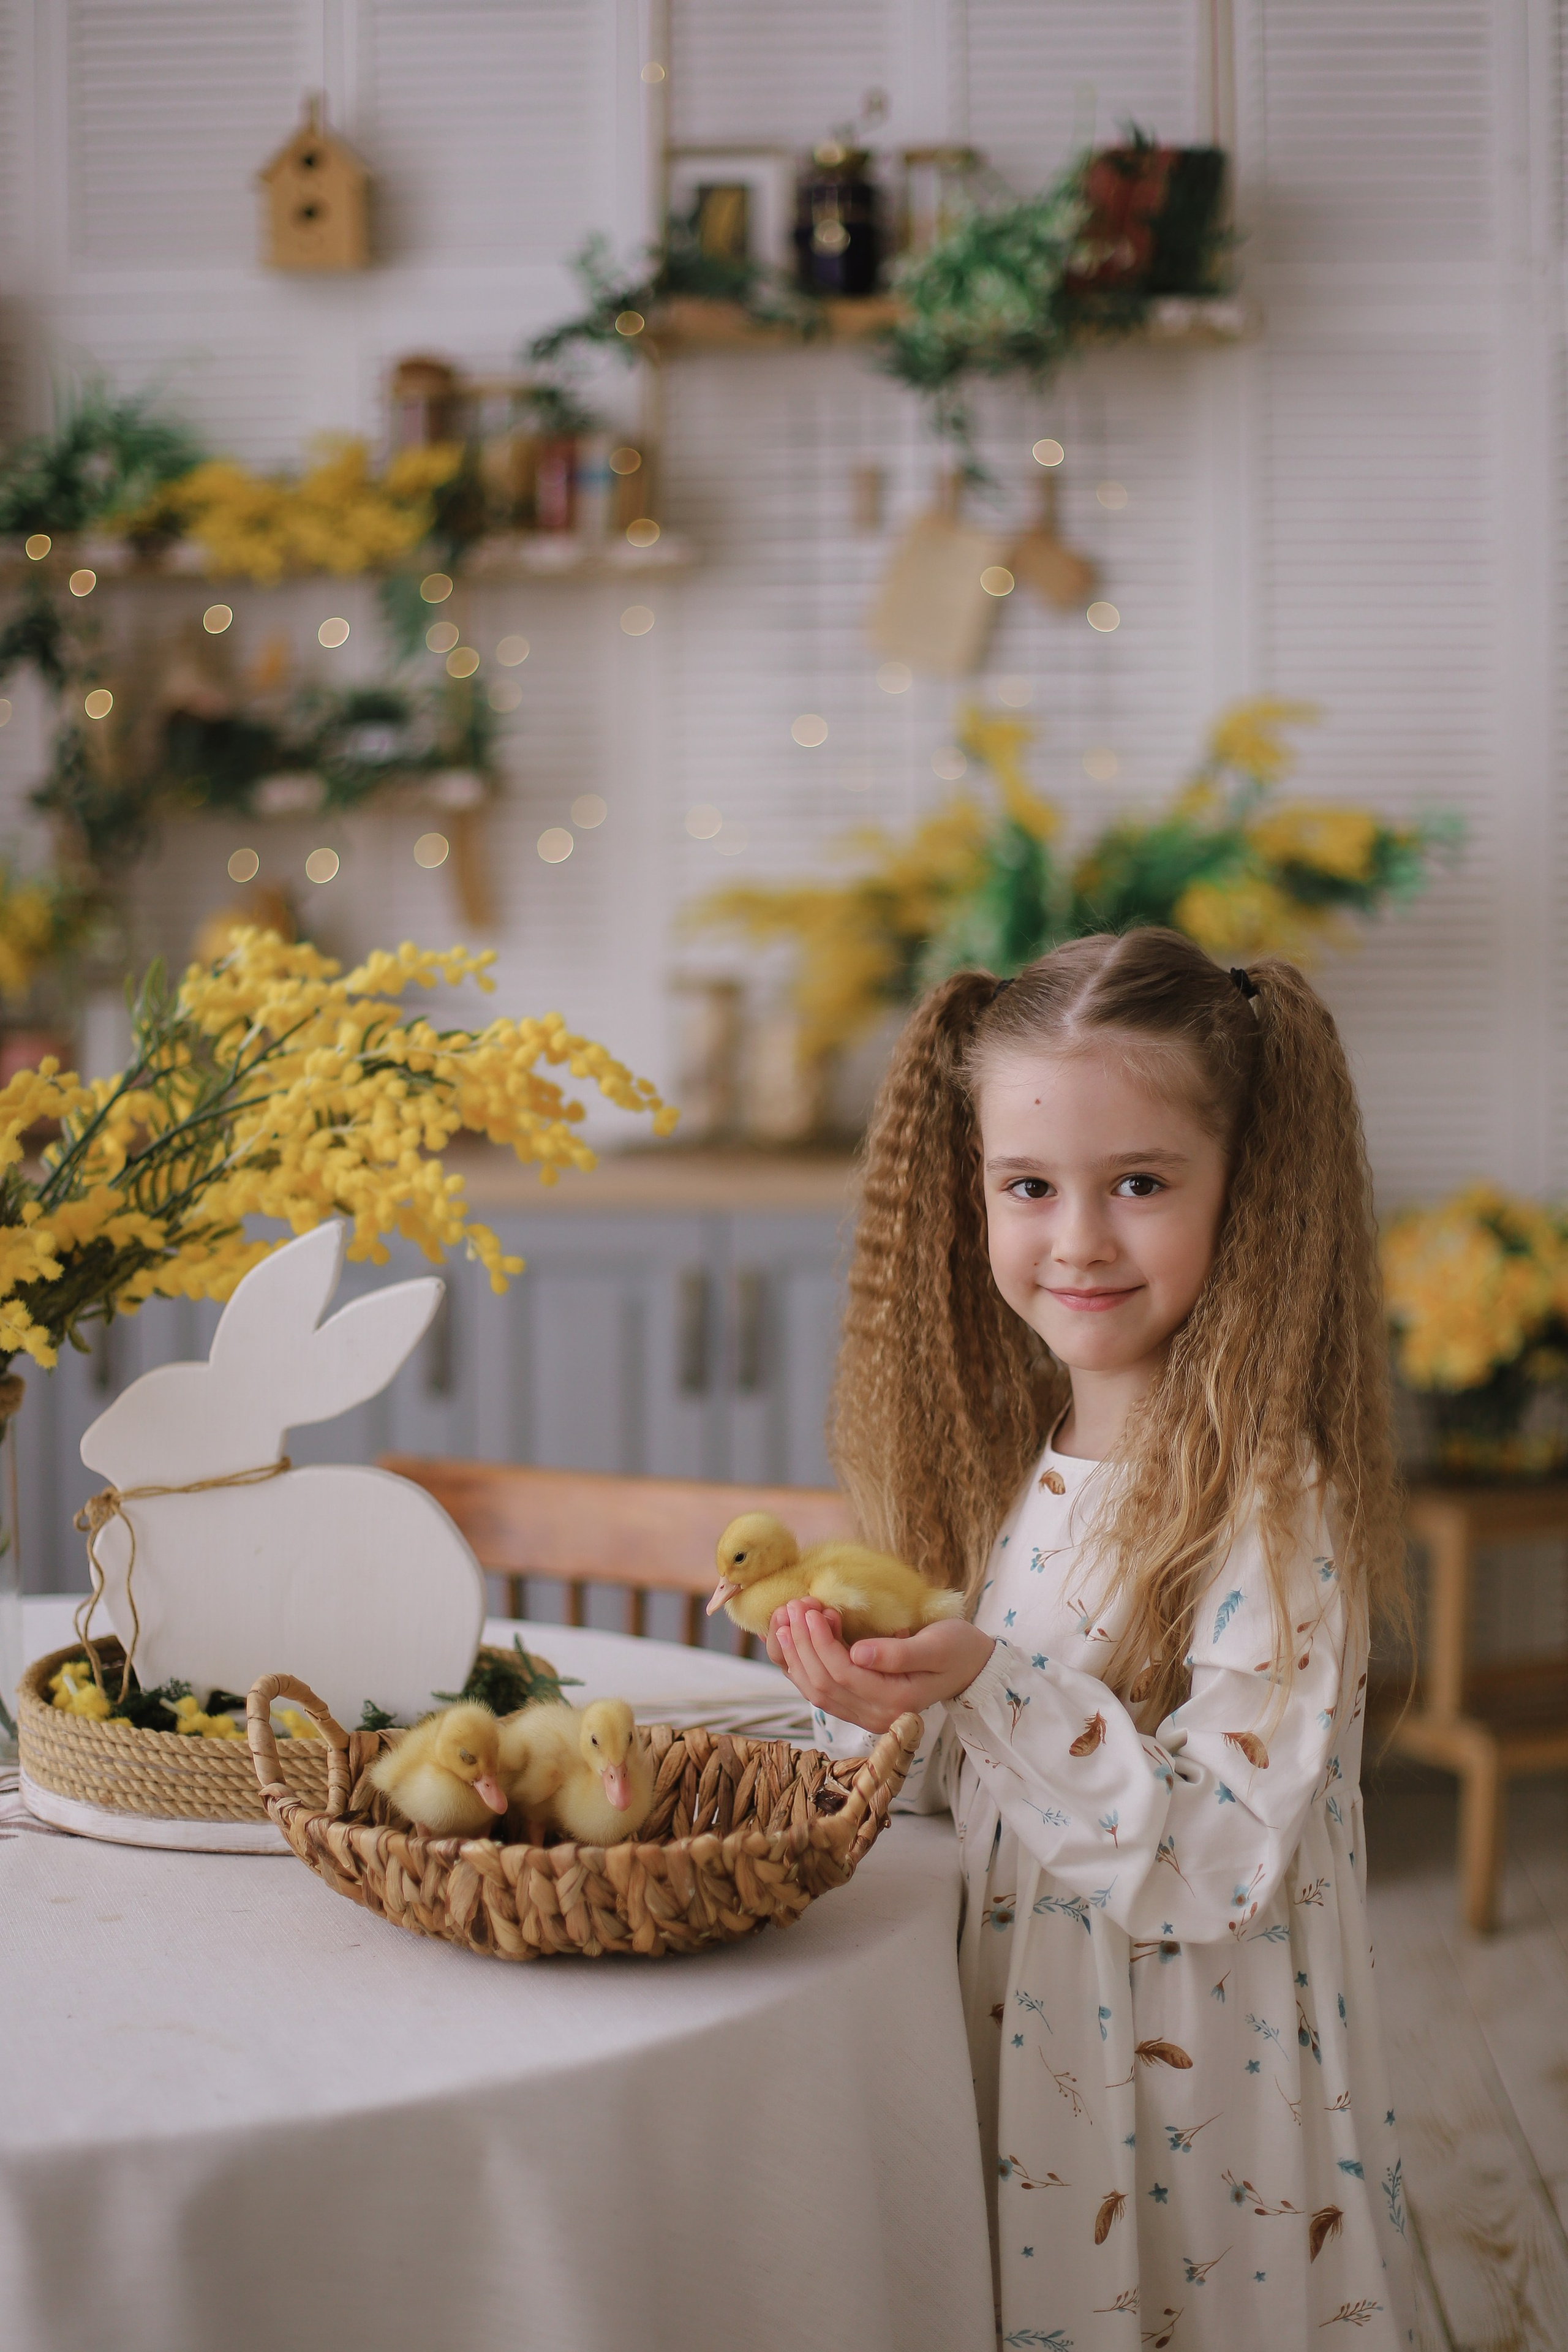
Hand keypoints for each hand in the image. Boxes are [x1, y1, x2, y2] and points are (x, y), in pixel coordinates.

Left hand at [771, 1597, 995, 1735]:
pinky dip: (800, 1665)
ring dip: (796, 1654)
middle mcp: (876, 1716)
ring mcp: (864, 1714)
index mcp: (895, 1703)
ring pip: (815, 1690)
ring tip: (785, 1618)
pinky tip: (789, 1639)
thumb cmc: (957, 1649)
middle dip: (802, 1644)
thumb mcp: (936, 1646)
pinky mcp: (858, 1704)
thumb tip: (858, 1653)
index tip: (811, 1608)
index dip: (821, 1642)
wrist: (970, 1666)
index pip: (843, 1674)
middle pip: (823, 1684)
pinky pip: (820, 1689)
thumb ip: (897, 1654)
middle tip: (794, 1605)